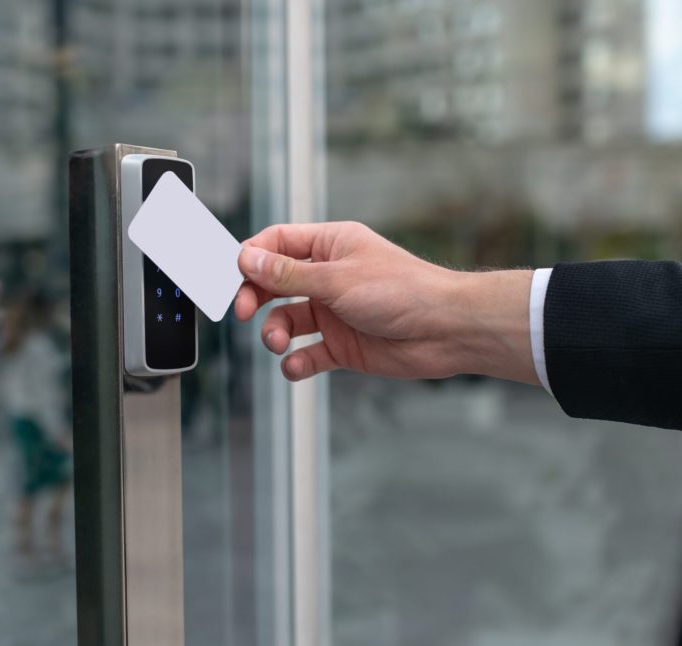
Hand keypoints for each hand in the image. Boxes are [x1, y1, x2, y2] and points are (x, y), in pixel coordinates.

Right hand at [234, 221, 537, 384]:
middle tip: (245, 312)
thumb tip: (248, 259)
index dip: (252, 258)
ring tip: (277, 342)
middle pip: (275, 283)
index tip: (235, 277)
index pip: (277, 243)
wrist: (446, 331)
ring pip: (287, 320)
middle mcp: (329, 277)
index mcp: (331, 246)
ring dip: (274, 333)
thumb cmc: (404, 291)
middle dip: (257, 298)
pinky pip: (307, 354)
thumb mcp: (336, 279)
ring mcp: (335, 313)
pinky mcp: (342, 346)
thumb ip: (288, 274)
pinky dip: (296, 362)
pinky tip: (296, 365)